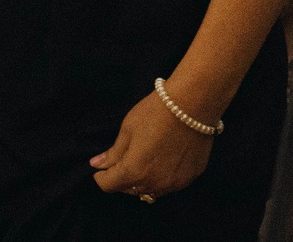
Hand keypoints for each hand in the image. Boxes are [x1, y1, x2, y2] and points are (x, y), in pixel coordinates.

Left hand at [90, 89, 215, 201]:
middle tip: (128, 158)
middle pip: (129, 190)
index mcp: (133, 172)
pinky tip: (167, 158)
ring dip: (144, 180)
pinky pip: (171, 184)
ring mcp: (174, 182)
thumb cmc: (157, 111)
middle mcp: (153, 183)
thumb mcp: (128, 128)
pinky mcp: (191, 176)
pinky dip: (164, 176)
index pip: (108, 185)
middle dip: (123, 178)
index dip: (102, 176)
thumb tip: (97, 165)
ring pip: (151, 190)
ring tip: (148, 159)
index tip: (104, 166)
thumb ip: (113, 152)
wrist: (195, 101)